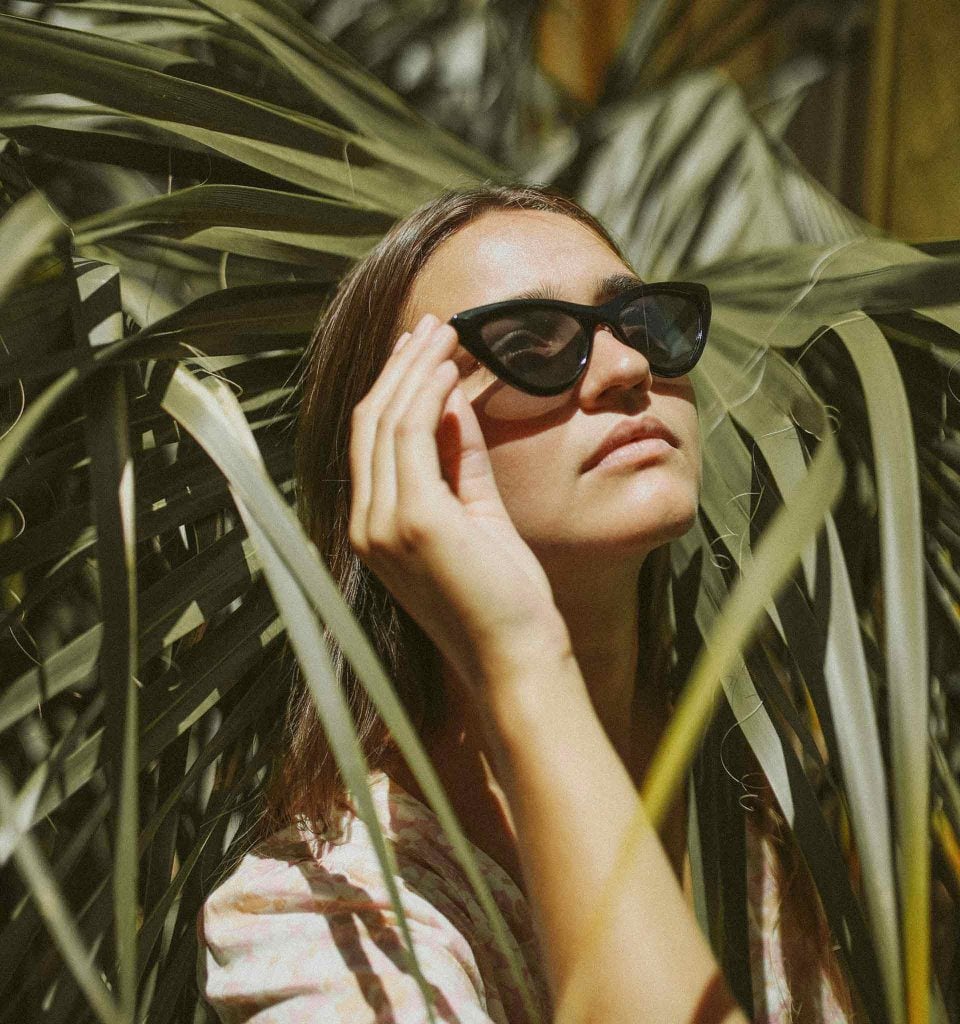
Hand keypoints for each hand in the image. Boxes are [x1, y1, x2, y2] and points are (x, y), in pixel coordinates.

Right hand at [348, 313, 570, 698]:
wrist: (515, 655)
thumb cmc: (502, 595)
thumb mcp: (476, 515)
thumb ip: (461, 462)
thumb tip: (455, 404)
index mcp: (375, 528)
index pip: (371, 441)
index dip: (392, 389)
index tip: (419, 351)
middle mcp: (367, 525)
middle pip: (371, 422)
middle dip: (402, 367)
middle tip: (434, 327)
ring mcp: (384, 524)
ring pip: (388, 421)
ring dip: (417, 370)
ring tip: (447, 334)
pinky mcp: (415, 521)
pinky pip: (415, 436)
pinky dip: (430, 395)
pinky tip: (451, 370)